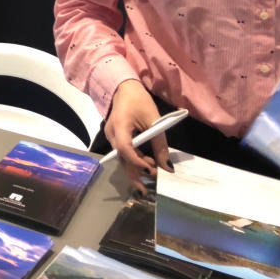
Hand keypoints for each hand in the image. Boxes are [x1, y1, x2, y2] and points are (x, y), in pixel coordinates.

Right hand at [104, 79, 172, 195]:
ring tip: (151, 177)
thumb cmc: (139, 101)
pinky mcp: (115, 137)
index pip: (126, 149)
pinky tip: (146, 165)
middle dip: (135, 174)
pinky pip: (123, 153)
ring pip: (122, 158)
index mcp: (119, 127)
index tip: (152, 170)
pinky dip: (134, 161)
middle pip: (122, 159)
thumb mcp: (154, 121)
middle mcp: (111, 134)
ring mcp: (111, 136)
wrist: (124, 88)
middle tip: (148, 189)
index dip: (138, 162)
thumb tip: (168, 168)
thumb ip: (160, 145)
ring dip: (136, 168)